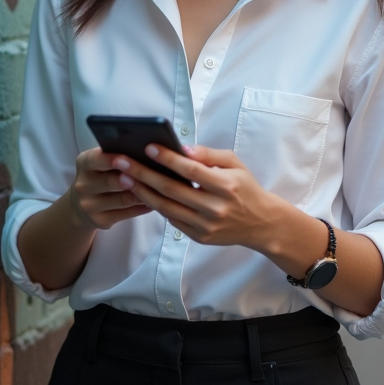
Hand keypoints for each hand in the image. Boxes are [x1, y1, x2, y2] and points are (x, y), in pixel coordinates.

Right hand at [67, 147, 153, 229]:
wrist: (80, 206)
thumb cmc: (100, 176)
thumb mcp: (99, 163)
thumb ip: (116, 156)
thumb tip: (147, 152)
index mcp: (84, 164)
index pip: (97, 159)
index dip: (114, 159)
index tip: (130, 157)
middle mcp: (83, 185)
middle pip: (112, 181)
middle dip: (134, 177)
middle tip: (154, 173)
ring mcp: (90, 205)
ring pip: (123, 199)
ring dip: (144, 193)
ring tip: (160, 187)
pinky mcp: (100, 220)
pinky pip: (127, 214)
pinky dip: (143, 207)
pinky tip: (154, 201)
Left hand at [114, 145, 285, 248]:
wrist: (261, 223)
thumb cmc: (245, 187)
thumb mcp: (235, 164)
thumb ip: (209, 155)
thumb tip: (182, 149)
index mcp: (226, 186)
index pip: (191, 170)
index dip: (168, 158)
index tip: (147, 147)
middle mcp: (215, 208)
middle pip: (171, 189)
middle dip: (143, 174)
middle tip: (122, 161)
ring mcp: (206, 225)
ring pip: (166, 207)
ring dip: (142, 191)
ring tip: (125, 177)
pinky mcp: (199, 237)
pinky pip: (172, 219)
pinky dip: (155, 205)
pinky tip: (142, 192)